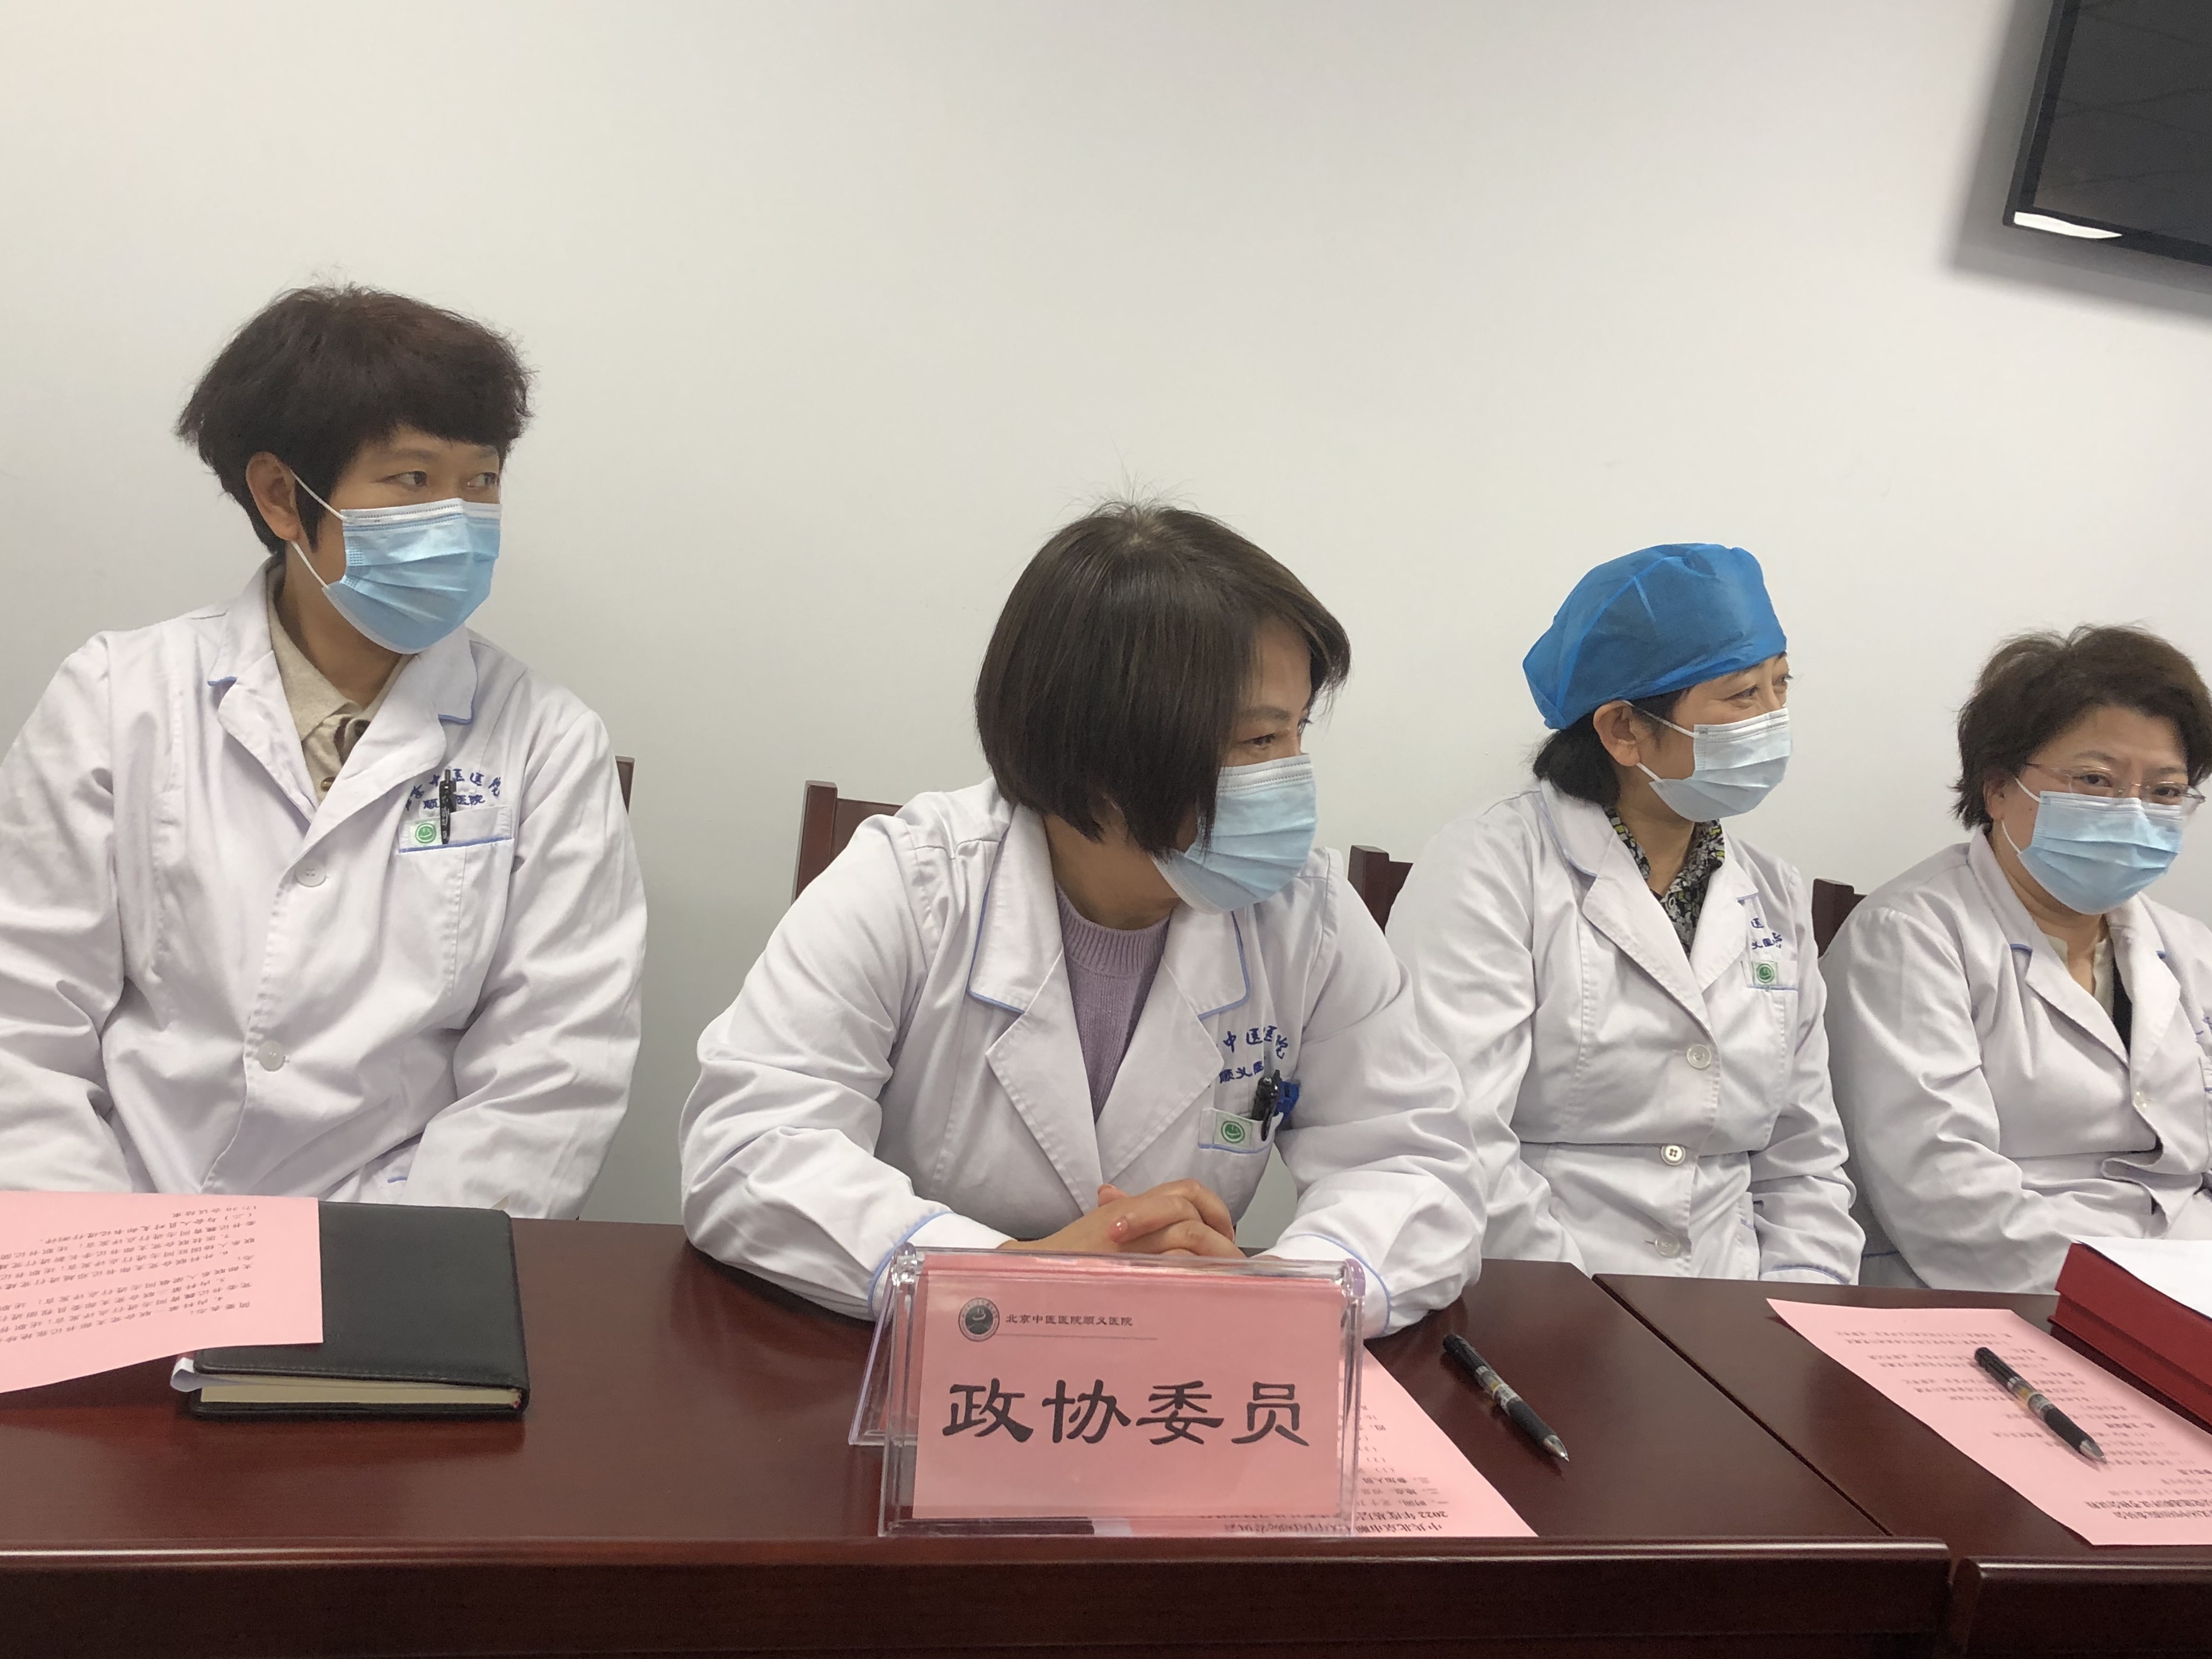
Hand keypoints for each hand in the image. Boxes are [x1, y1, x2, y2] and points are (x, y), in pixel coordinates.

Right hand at [999, 1179, 1241, 1258]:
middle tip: (1233, 1261)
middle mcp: (1134, 1216)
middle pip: (1192, 1207)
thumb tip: (1113, 1196)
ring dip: (1213, 1256)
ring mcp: (1131, 1239)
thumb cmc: (1064, 1257)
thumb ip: (1118, 1215)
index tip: (1225, 1236)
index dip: (1215, 1209)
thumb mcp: (1094, 1229)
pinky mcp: (1128, 1263)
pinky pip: (1172, 1262)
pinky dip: (1191, 1273)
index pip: (1187, 1190)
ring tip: (1225, 1280)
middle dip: (1222, 1234)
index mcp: (1132, 1205)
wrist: (1031, 1272)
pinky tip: (1201, 1290)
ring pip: (1188, 1233)